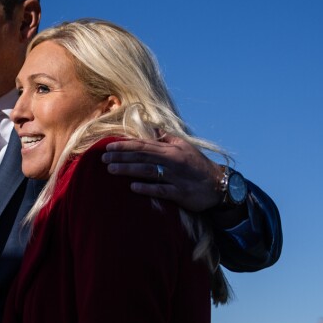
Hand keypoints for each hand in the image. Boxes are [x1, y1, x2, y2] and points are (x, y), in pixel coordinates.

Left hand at [101, 134, 221, 212]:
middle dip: (121, 156)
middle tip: (102, 158)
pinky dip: (148, 188)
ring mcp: (176, 177)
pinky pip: (162, 190)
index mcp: (171, 150)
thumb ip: (166, 139)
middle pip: (143, 156)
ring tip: (111, 170)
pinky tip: (133, 187)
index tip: (107, 146)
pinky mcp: (181, 193)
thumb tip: (151, 129)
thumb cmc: (197, 166)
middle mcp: (172, 161)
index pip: (144, 145)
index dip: (125, 145)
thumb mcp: (184, 147)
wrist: (219, 185)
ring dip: (128, 170)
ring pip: (148, 171)